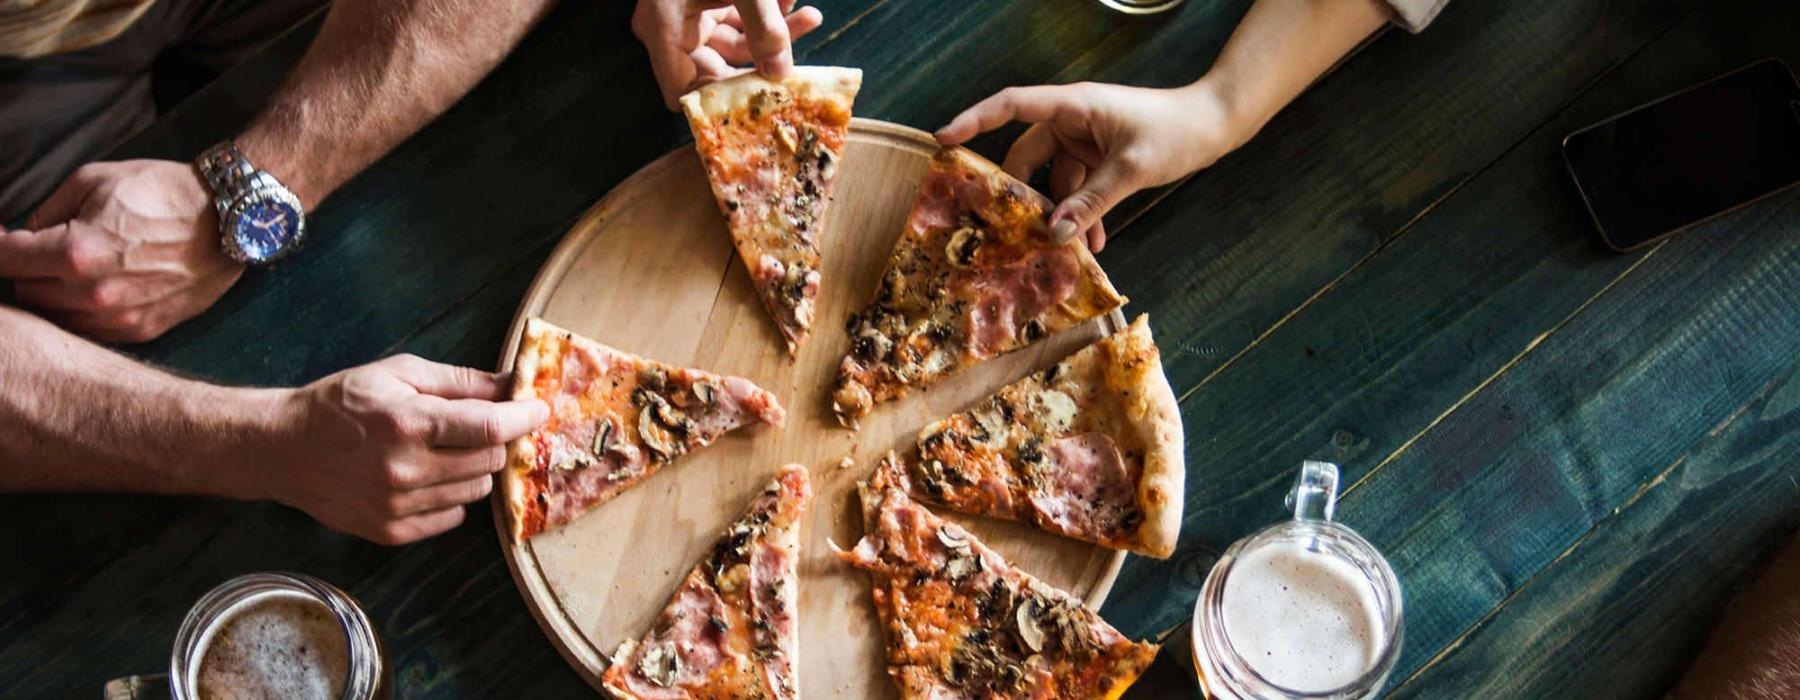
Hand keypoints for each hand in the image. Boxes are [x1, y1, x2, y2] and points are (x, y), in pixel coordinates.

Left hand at [0, 160, 240, 342]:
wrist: (230, 219)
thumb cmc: (164, 193)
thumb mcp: (94, 180)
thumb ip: (47, 210)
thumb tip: (23, 235)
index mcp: (74, 251)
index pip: (3, 259)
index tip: (3, 241)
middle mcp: (91, 293)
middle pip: (24, 293)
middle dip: (27, 270)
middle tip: (45, 252)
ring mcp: (118, 317)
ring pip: (54, 318)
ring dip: (54, 295)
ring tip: (75, 273)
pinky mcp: (141, 330)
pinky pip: (90, 332)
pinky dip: (84, 313)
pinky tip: (100, 290)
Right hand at [263, 354, 548, 544]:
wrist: (283, 448)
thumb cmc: (342, 403)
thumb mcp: (398, 373)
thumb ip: (460, 381)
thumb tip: (511, 385)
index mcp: (409, 423)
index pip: (490, 427)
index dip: (524, 418)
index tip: (538, 410)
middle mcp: (405, 469)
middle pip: (490, 461)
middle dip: (494, 440)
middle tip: (478, 427)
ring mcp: (398, 506)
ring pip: (477, 491)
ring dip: (474, 469)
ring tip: (444, 451)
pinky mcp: (391, 531)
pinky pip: (453, 516)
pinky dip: (452, 496)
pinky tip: (427, 477)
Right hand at [632, 0, 824, 108]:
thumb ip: (765, 27)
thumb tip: (782, 74)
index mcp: (662, 29)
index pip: (682, 93)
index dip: (717, 105)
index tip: (760, 105)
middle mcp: (669, 27)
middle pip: (715, 70)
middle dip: (761, 63)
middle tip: (798, 65)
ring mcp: (686, 11)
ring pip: (733, 41)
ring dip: (773, 33)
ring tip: (810, 16)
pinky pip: (735, 18)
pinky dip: (764, 14)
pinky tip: (792, 0)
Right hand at [936, 81, 1246, 251]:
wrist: (1215, 124)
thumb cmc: (1176, 130)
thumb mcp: (1131, 169)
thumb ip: (1091, 201)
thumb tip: (1055, 232)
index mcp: (1073, 106)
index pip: (1012, 106)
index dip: (975, 120)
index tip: (944, 139)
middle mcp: (1072, 120)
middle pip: (1028, 156)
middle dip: (1023, 195)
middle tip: (1010, 228)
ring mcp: (1085, 141)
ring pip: (1055, 181)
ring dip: (1060, 215)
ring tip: (1065, 250)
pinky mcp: (1100, 159)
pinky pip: (1078, 190)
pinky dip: (1081, 214)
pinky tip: (1091, 244)